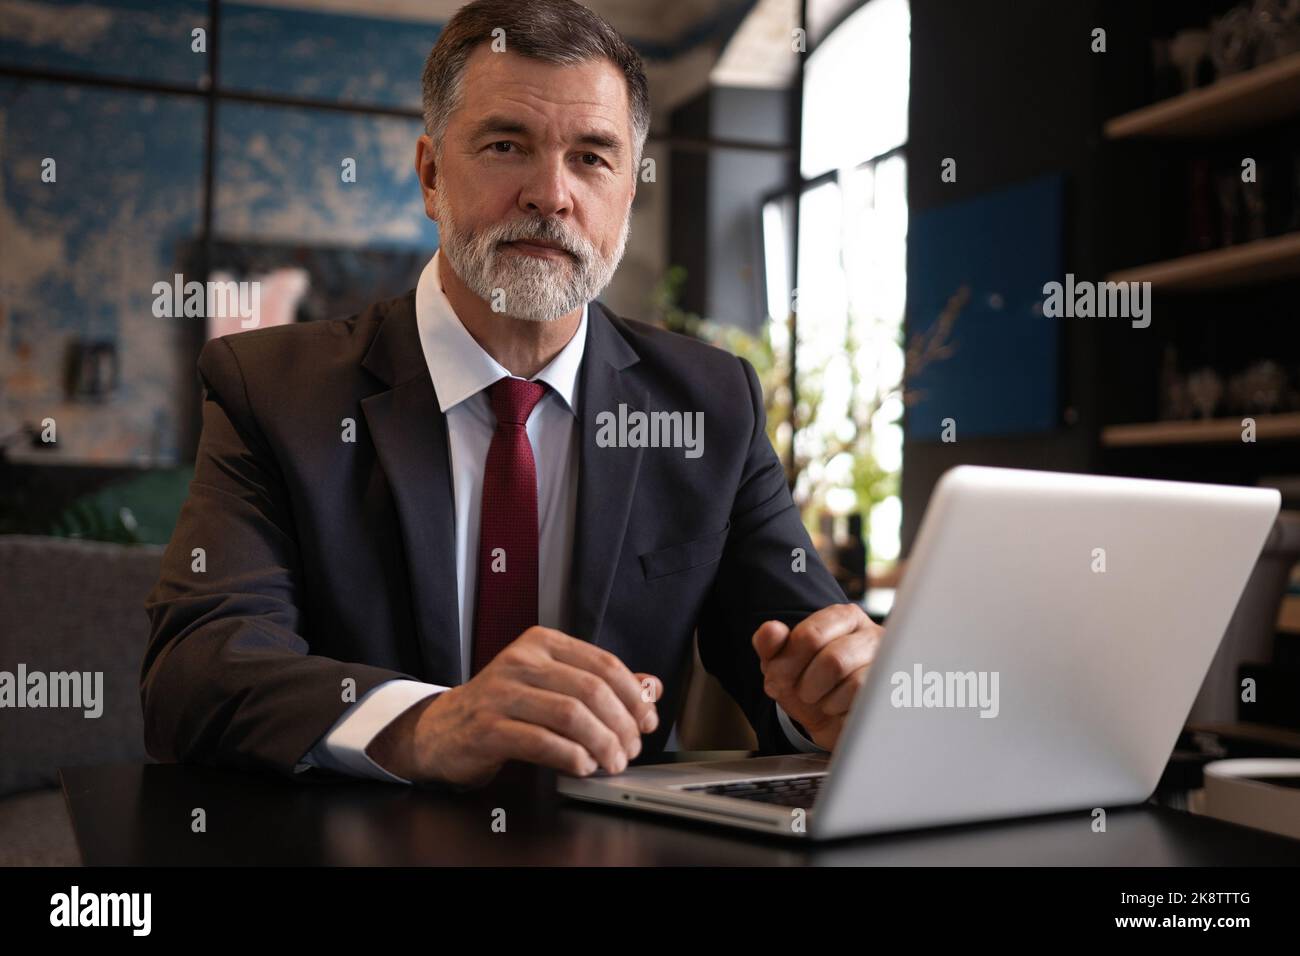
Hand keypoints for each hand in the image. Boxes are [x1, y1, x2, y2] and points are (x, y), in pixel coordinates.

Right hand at [366, 626, 662, 787]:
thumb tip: (651, 687)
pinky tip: (582, 766)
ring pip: (570, 715)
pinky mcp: (487, 727)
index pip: (603, 663)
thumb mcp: (552, 685)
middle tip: (630, 749)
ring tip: (611, 762)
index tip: (646, 721)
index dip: (633, 695)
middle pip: (591, 690)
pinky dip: (571, 757)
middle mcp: (521, 661)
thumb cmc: (504, 707)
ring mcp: (501, 692)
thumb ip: (600, 683)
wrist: (443, 729)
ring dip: (602, 744)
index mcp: (541, 643)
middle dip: (621, 725)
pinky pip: (542, 742)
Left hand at [752, 604, 882, 751]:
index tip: (779, 676)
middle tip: (804, 693)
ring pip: (854, 682)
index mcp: (843, 617)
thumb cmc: (810, 685)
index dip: (787, 663)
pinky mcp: (896, 691)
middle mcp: (872, 634)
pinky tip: (842, 709)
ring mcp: (889, 664)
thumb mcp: (782, 664)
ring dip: (826, 700)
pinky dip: (843, 711)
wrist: (831, 722)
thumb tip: (772, 630)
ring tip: (824, 701)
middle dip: (807, 685)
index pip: (811, 635)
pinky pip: (867, 703)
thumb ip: (770, 643)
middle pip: (833, 660)